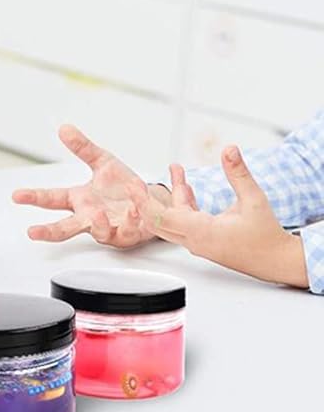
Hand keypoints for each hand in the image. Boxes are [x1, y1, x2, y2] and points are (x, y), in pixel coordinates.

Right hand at [12, 124, 159, 247]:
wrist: (151, 202)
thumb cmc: (123, 187)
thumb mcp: (103, 161)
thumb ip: (83, 148)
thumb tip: (64, 128)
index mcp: (79, 199)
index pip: (51, 199)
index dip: (33, 197)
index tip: (16, 195)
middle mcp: (89, 216)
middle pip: (65, 227)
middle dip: (48, 230)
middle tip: (32, 232)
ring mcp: (107, 228)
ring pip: (97, 232)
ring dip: (96, 223)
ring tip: (96, 212)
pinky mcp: (127, 235)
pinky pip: (127, 231)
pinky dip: (129, 221)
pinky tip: (131, 210)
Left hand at [134, 148, 309, 288]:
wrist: (278, 262)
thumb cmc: (267, 237)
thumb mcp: (254, 200)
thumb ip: (239, 173)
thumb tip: (229, 150)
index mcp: (201, 232)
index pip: (161, 218)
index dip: (144, 200)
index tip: (132, 186)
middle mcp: (195, 240)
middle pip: (158, 220)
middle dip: (145, 199)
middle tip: (134, 181)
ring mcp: (198, 242)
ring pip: (173, 218)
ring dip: (172, 194)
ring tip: (175, 167)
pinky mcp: (204, 241)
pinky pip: (185, 221)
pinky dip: (183, 203)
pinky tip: (186, 186)